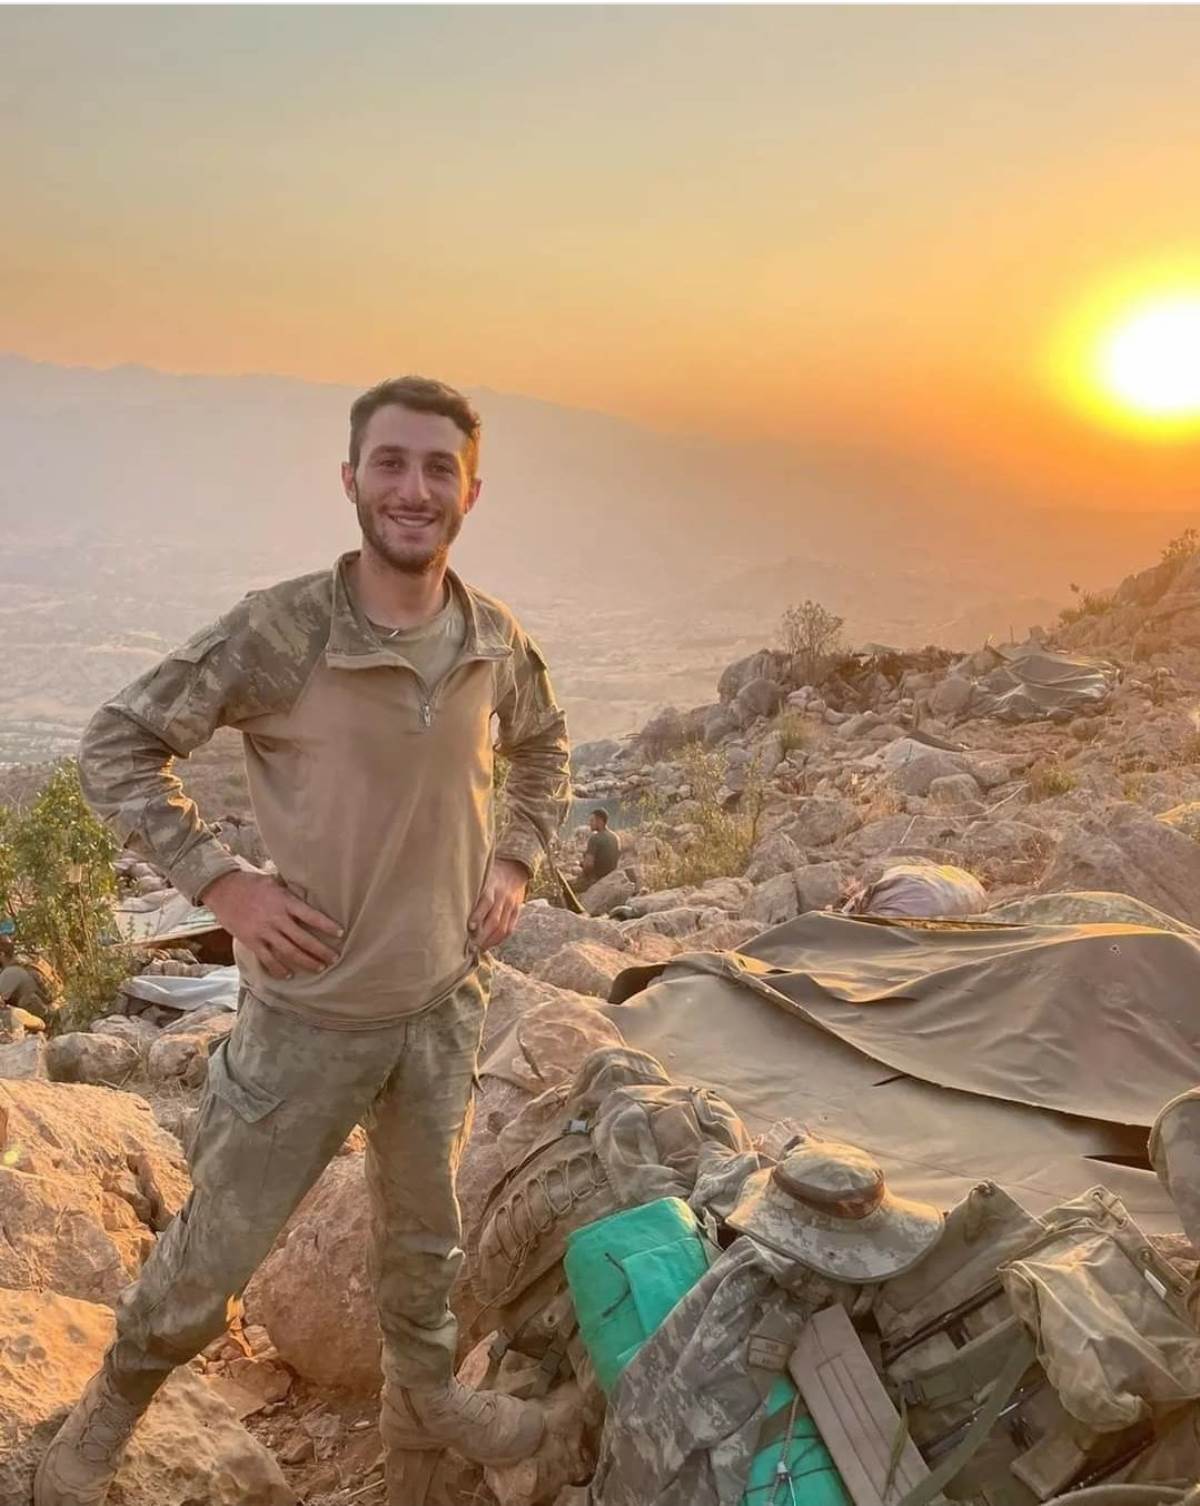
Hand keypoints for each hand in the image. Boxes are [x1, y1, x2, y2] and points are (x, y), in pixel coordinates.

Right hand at [202, 871, 341, 980]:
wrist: (222, 889)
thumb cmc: (251, 883)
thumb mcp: (274, 881)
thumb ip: (290, 892)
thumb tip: (308, 894)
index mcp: (285, 901)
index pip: (311, 915)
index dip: (326, 925)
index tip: (340, 933)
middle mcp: (276, 918)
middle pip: (303, 939)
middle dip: (321, 951)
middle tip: (334, 958)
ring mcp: (263, 931)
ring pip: (289, 952)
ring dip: (306, 962)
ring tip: (319, 968)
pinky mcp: (251, 941)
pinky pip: (267, 959)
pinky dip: (279, 969)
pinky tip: (288, 975)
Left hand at [468, 858, 528, 951]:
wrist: (512, 868)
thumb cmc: (487, 875)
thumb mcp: (478, 877)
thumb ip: (469, 890)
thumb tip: (451, 907)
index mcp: (491, 885)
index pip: (486, 902)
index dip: (477, 916)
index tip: (469, 927)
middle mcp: (503, 896)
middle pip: (494, 920)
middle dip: (482, 936)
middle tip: (470, 947)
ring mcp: (512, 905)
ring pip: (502, 928)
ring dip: (490, 941)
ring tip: (478, 949)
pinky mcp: (517, 911)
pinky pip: (510, 929)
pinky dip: (499, 940)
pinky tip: (489, 945)